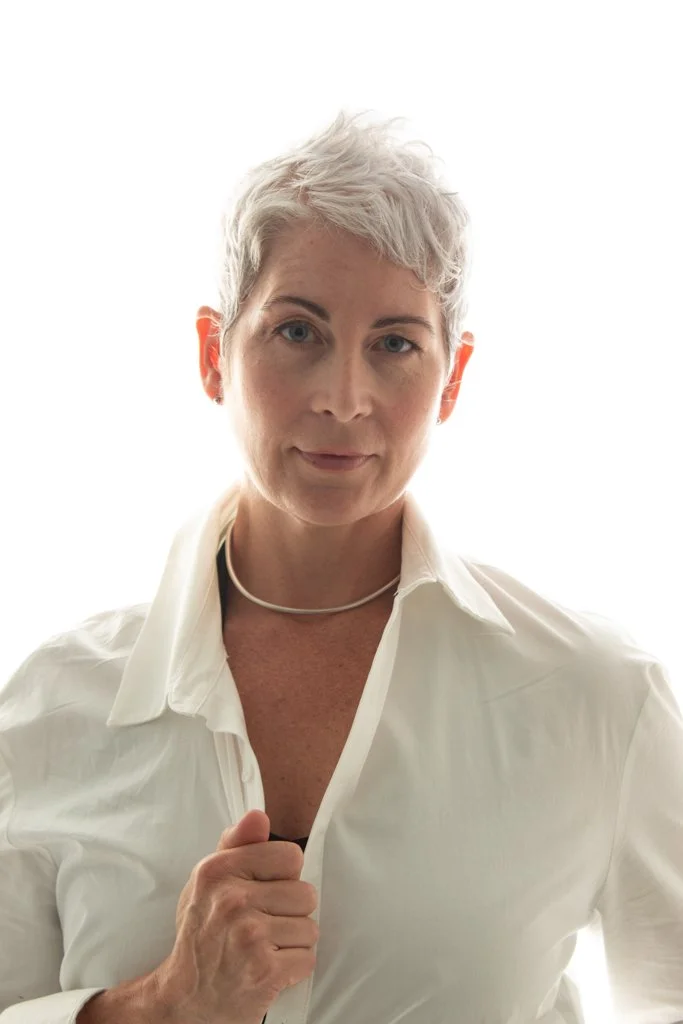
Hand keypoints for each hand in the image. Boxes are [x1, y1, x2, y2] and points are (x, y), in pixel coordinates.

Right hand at [149, 809, 317, 1023]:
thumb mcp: (209, 881)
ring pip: (310, 928)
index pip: (291, 856)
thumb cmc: (202, 933)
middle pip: (306, 894)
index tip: (266, 890)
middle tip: (263, 925)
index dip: (284, 876)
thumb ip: (237, 845)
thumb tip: (258, 816)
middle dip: (291, 913)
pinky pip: (307, 958)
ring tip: (265, 947)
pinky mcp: (263, 970)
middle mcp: (232, 900)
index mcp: (218, 871)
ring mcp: (248, 936)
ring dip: (292, 942)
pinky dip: (293, 968)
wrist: (185, 997)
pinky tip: (269, 967)